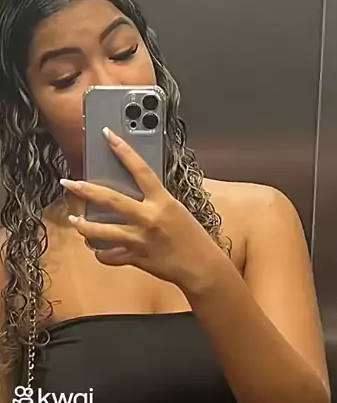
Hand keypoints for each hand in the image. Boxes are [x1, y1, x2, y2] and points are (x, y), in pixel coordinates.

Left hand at [61, 128, 221, 291]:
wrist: (201, 268)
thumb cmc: (193, 238)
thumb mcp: (177, 211)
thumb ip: (156, 202)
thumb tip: (136, 194)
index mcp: (163, 202)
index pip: (140, 169)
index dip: (123, 150)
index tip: (108, 135)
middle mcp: (148, 218)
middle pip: (110, 199)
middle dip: (85, 189)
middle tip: (68, 183)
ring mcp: (140, 240)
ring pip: (102, 231)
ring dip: (84, 226)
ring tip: (74, 221)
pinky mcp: (136, 258)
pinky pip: (111, 256)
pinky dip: (102, 253)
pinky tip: (98, 250)